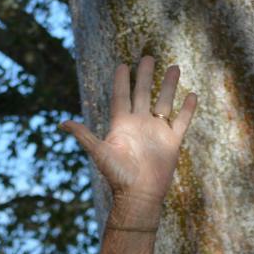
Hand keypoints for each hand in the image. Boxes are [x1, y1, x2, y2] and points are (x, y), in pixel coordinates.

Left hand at [60, 57, 198, 227]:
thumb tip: (61, 123)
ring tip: (174, 67)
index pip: (121, 97)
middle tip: (148, 57)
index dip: (122, 81)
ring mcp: (156, 132)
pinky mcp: (172, 142)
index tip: (123, 65)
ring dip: (169, 85)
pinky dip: (188, 109)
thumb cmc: (117, 176)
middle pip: (143, 94)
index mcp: (122, 125)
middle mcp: (139, 124)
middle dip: (146, 76)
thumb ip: (84, 136)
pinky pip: (182, 121)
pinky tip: (192, 95)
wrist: (138, 195)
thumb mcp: (99, 153)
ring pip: (164, 102)